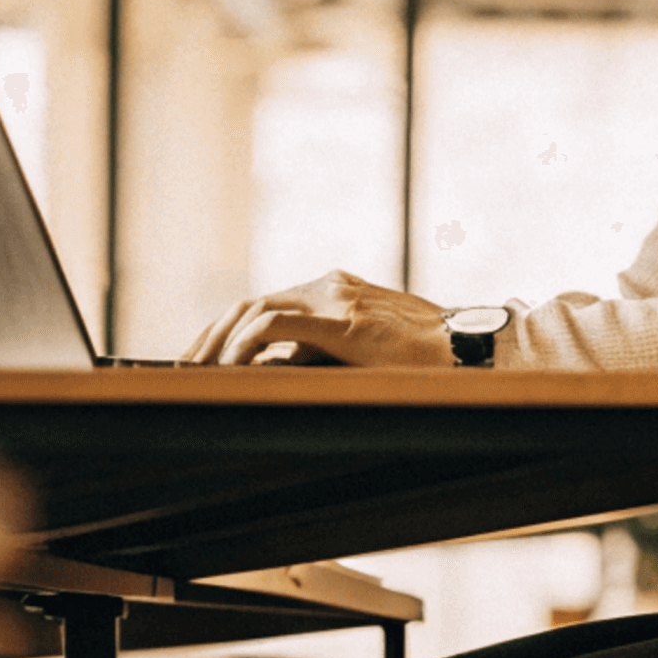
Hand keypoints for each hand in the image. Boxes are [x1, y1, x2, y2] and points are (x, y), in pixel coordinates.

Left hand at [183, 270, 454, 368]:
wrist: (473, 351)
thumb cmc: (427, 360)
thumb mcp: (363, 353)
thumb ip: (320, 353)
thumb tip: (268, 370)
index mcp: (336, 290)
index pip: (265, 304)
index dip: (227, 331)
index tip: (203, 359)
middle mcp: (330, 287)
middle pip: (250, 304)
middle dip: (211, 336)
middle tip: (184, 368)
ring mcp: (336, 301)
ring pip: (254, 309)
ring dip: (219, 342)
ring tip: (196, 370)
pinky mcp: (343, 322)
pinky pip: (275, 325)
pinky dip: (245, 343)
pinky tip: (230, 366)